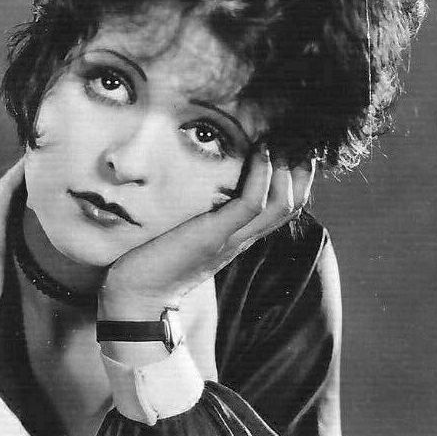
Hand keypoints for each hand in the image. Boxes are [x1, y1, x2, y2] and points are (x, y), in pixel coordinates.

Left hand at [99, 148, 315, 318]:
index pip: (282, 208)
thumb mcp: (183, 230)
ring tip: (278, 142)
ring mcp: (231, 238)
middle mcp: (242, 238)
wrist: (136, 296)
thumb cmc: (152, 260)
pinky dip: (262, 177)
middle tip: (292, 139)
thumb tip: (190, 177)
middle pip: (292, 205)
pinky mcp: (214, 236)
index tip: (288, 147)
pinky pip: (251, 205)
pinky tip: (260, 154)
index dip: (295, 178)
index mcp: (238, 236)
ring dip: (286, 170)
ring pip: (281, 205)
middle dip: (301, 171)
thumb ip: (195, 211)